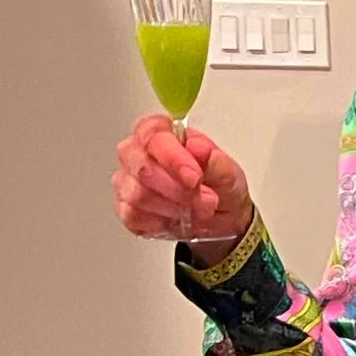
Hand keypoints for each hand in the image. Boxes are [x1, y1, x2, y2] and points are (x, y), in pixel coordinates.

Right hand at [113, 113, 254, 254]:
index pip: (152, 133)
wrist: (220, 218)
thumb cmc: (219, 187)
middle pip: (142, 167)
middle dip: (177, 188)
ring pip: (139, 195)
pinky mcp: (125, 209)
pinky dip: (162, 222)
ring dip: (175, 207)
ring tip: (199, 209)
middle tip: (205, 199)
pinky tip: (178, 219)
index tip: (194, 177)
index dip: (172, 156)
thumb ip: (216, 161)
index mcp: (160, 133)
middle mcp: (137, 153)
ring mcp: (127, 181)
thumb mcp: (230, 174)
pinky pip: (134, 217)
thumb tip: (199, 149)